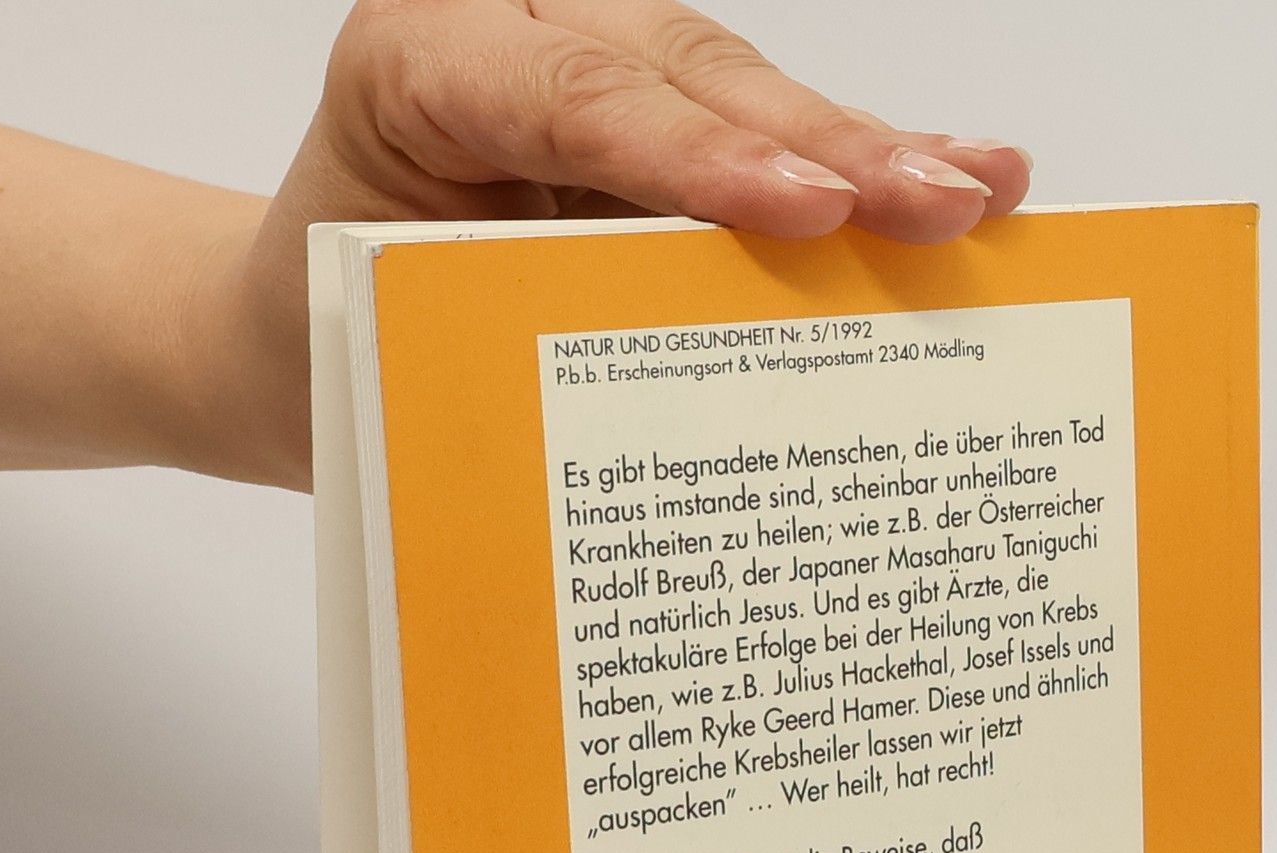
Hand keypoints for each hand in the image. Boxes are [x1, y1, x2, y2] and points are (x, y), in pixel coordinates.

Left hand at [233, 0, 1032, 484]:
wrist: (294, 330)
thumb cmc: (342, 337)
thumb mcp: (417, 335)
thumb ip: (545, 319)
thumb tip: (718, 392)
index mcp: (421, 58)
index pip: (580, 95)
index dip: (704, 156)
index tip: (810, 214)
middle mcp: (513, 29)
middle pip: (686, 74)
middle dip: (825, 146)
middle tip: (940, 203)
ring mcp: (588, 59)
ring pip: (742, 91)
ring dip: (869, 151)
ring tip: (982, 190)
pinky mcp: (644, 114)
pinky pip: (754, 133)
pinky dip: (852, 165)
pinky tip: (956, 174)